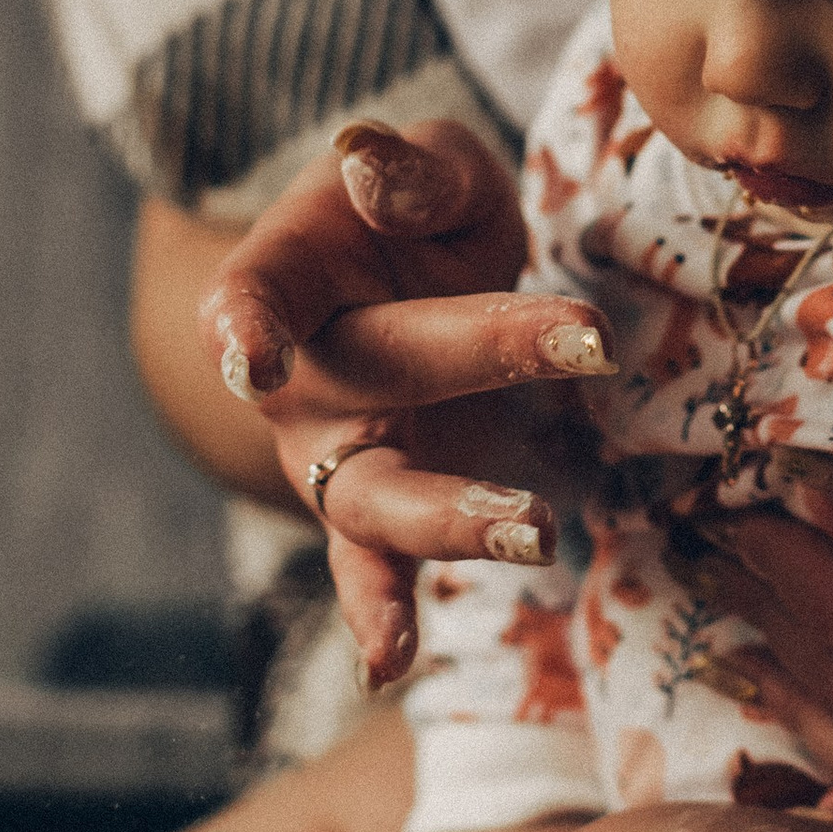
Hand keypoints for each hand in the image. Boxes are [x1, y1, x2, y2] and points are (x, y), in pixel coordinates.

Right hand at [196, 118, 616, 686]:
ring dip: (448, 516)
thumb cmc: (414, 211)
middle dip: (478, 354)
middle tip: (587, 336)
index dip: (245, 326)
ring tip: (533, 529)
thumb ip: (411, 170)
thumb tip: (372, 170)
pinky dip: (378, 616)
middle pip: (370, 375)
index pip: (253, 296)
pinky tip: (391, 666)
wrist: (405, 275)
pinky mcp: (380, 512)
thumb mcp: (431, 165)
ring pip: (370, 499)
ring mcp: (332, 455)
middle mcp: (295, 378)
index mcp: (284, 275)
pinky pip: (372, 570)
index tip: (250, 357)